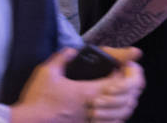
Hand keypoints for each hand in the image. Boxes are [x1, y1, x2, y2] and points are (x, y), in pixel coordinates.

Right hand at [11, 47, 141, 122]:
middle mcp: (94, 108)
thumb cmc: (37, 100)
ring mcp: (91, 122)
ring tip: (121, 94)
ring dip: (125, 103)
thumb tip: (72, 50)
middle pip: (126, 99)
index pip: (119, 82)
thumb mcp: (47, 72)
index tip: (122, 67)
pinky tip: (110, 110)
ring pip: (121, 115)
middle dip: (130, 88)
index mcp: (88, 92)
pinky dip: (115, 118)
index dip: (125, 74)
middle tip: (125, 79)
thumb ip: (62, 58)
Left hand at [91, 47, 144, 120]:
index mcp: (132, 74)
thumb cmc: (98, 60)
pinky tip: (94, 121)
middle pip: (129, 100)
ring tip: (92, 112)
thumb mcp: (107, 55)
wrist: (83, 73)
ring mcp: (125, 102)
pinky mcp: (117, 113)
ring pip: (124, 112)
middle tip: (95, 101)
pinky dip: (107, 122)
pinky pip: (117, 121)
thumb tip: (137, 52)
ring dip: (108, 113)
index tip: (109, 88)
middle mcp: (131, 89)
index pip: (136, 82)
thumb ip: (121, 54)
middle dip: (112, 102)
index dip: (124, 86)